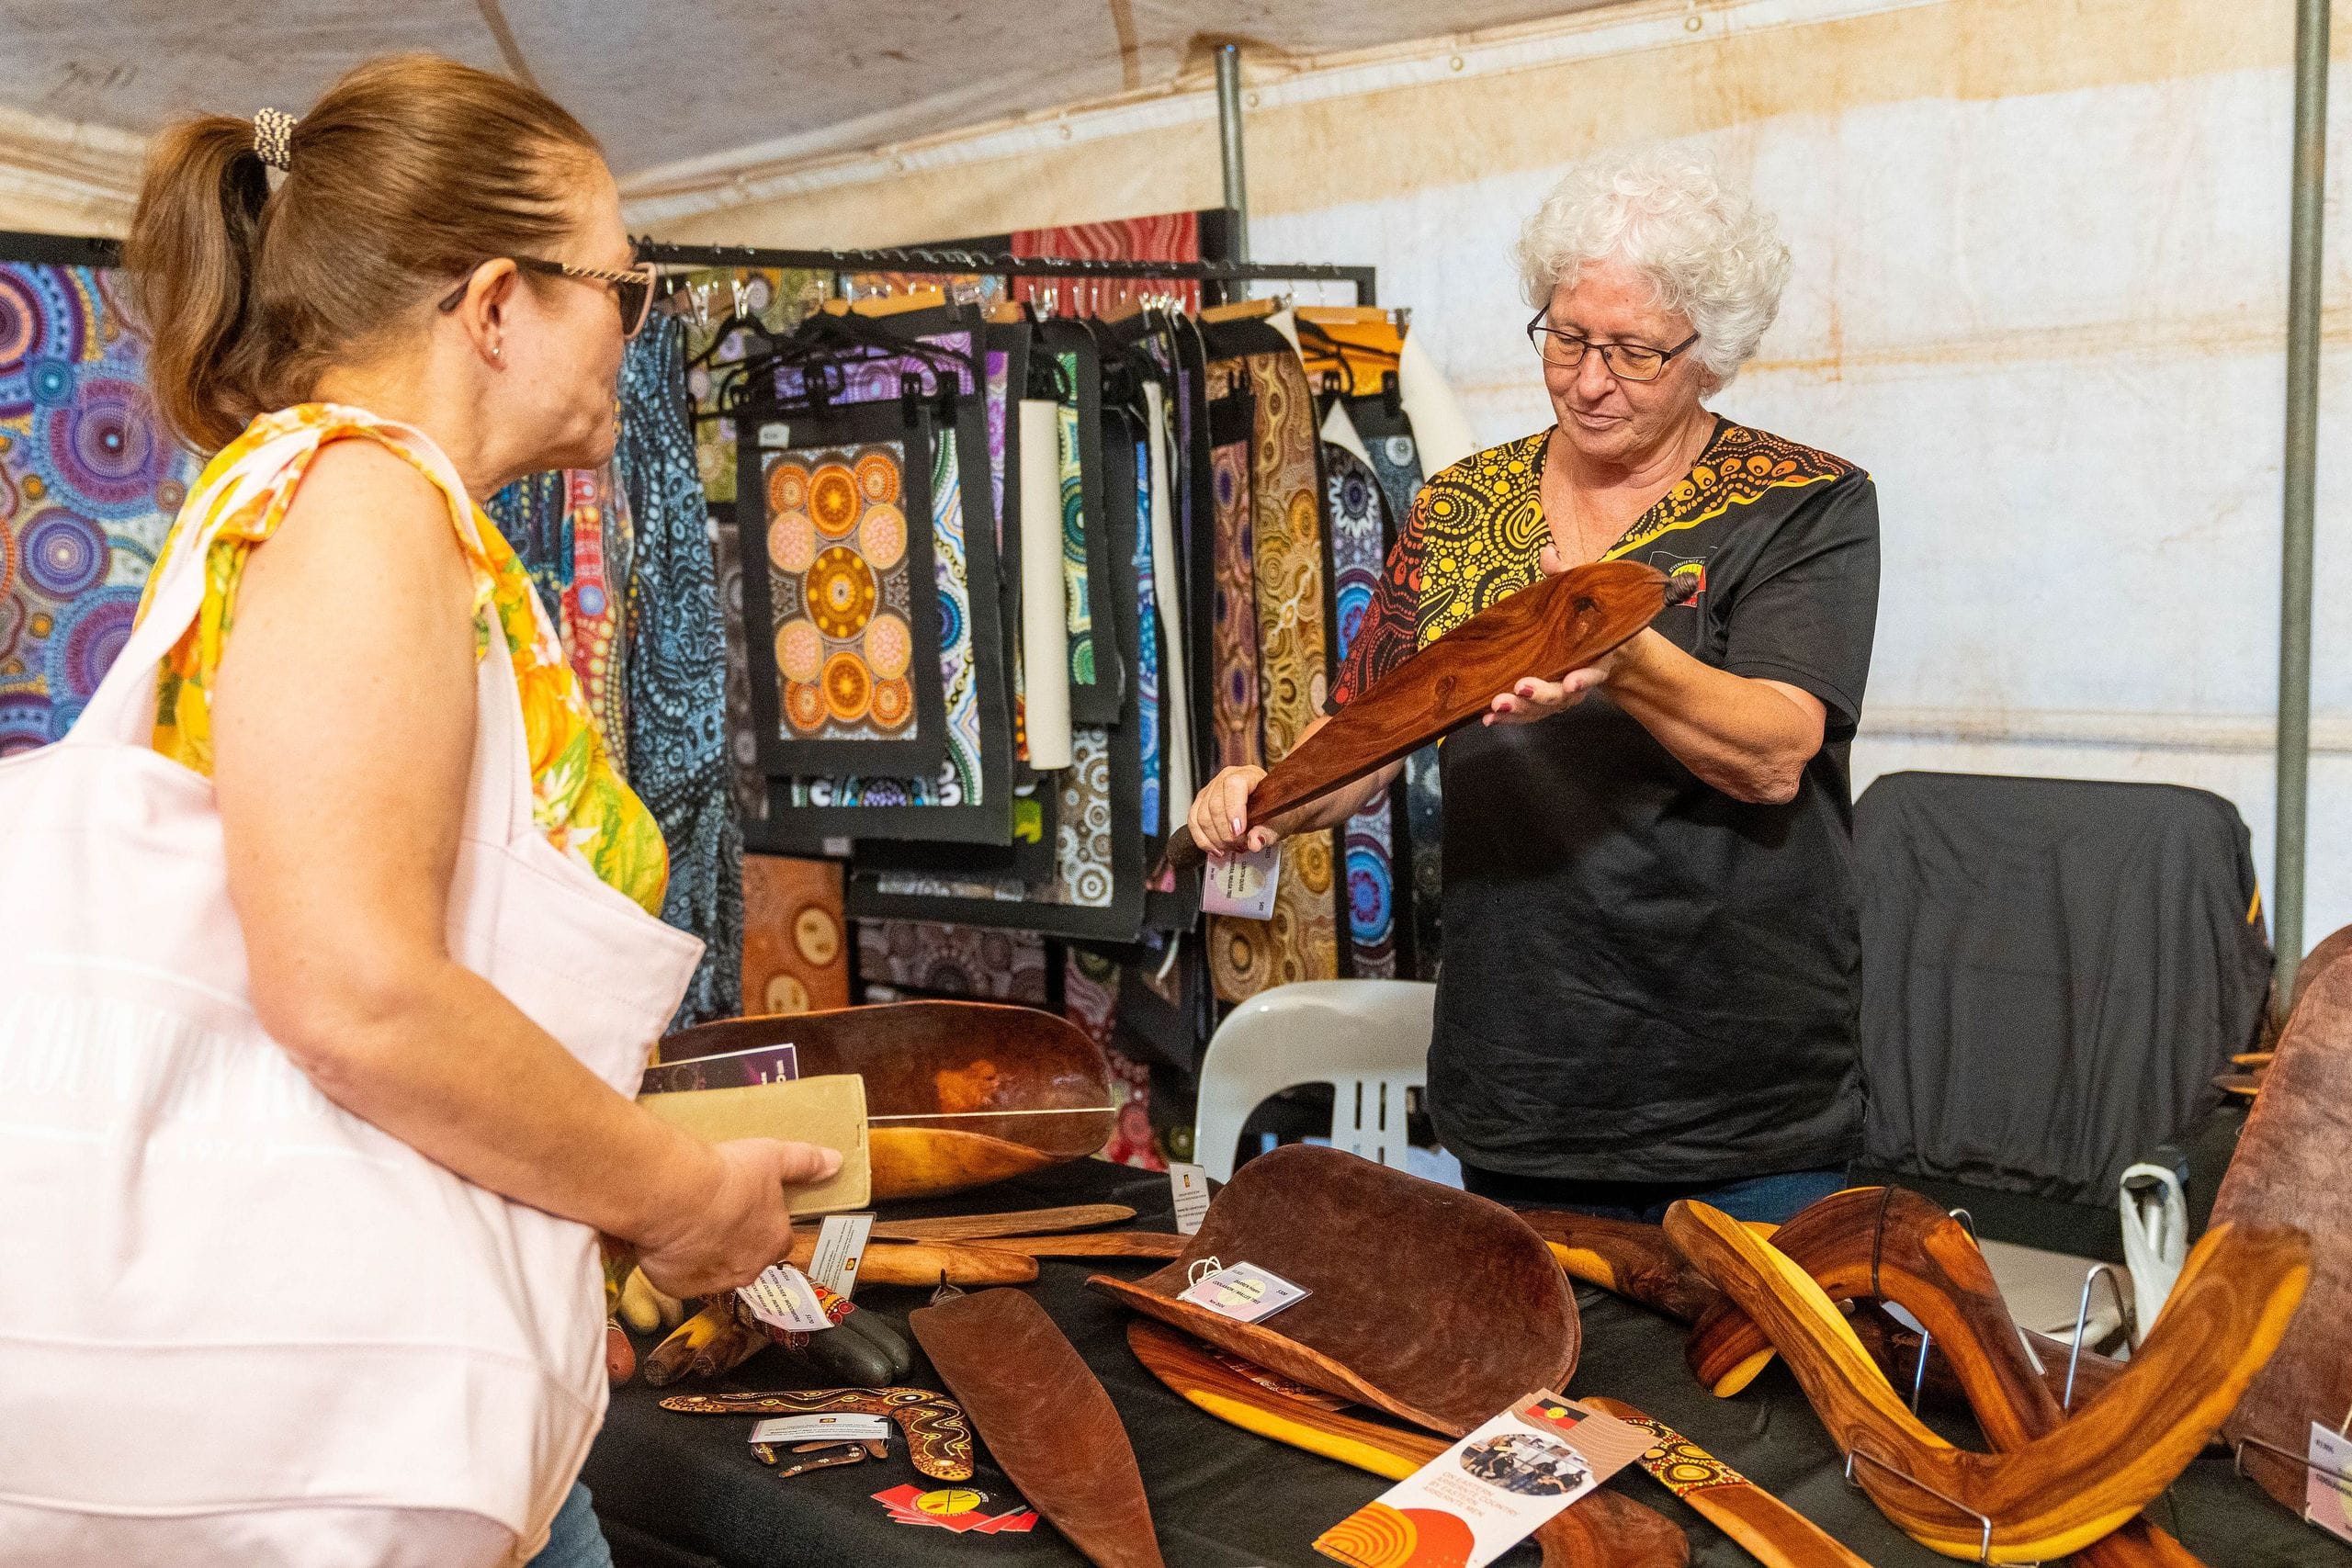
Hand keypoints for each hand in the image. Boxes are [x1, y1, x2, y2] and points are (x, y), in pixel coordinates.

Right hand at [633, 1137, 841, 1298]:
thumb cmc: (725, 1177)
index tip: (748, 1209)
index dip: (764, 1225)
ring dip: (703, 1254)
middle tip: (714, 1214)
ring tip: (688, 1223)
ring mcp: (713, 1282)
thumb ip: (805, 1162)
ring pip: (711, 1271)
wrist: (677, 1195)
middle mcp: (748, 1268)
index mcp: (774, 1241)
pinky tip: (667, 1238)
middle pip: (746, 1259)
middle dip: (733, 1241)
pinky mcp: (678, 1286)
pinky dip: (673, 1263)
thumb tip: (834, 1162)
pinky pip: (677, 1278)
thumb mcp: (773, 1158)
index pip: (778, 1240)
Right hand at [1189, 764, 1272, 856]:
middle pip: (1215, 804)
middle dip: (1225, 832)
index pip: (1234, 785)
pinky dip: (1203, 840)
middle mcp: (1226, 778)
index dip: (1233, 809)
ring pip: (1202, 815)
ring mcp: (1211, 790)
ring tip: (1231, 849)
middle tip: (1239, 847)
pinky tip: (1216, 850)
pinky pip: (1193, 822)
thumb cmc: (1278, 814)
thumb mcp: (1280, 824)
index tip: (1239, 832)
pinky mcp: (1202, 803)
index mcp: (1249, 775)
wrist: (1274, 815)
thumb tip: (1254, 843)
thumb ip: (1267, 833)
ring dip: (1215, 838)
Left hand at [1485, 543, 1619, 726]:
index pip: (1593, 670)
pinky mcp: (1547, 700)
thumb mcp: (1587, 595)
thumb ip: (1568, 577)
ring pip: (1543, 708)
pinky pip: (1530, 713)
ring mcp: (1563, 693)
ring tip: (1496, 707)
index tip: (1573, 682)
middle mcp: (1580, 678)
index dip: (1584, 678)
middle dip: (1541, 694)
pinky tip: (1490, 718)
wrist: (1617, 649)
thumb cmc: (1597, 618)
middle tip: (1520, 689)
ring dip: (1520, 710)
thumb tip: (1547, 551)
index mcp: (1596, 654)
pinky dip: (1511, 717)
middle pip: (1562, 694)